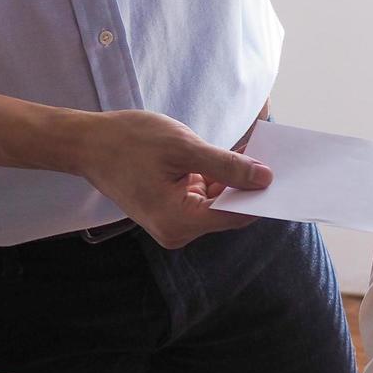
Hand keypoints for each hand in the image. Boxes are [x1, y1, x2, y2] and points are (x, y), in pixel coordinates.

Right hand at [68, 109, 270, 248]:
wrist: (86, 144)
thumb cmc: (127, 141)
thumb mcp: (183, 147)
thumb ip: (227, 166)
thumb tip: (265, 179)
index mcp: (180, 221)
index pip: (237, 214)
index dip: (263, 194)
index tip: (286, 172)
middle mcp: (178, 231)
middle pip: (230, 211)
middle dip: (250, 184)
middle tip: (273, 155)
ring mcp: (174, 224)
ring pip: (219, 203)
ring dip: (234, 179)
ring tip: (253, 150)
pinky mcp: (172, 212)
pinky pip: (205, 198)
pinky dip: (218, 179)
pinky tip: (232, 156)